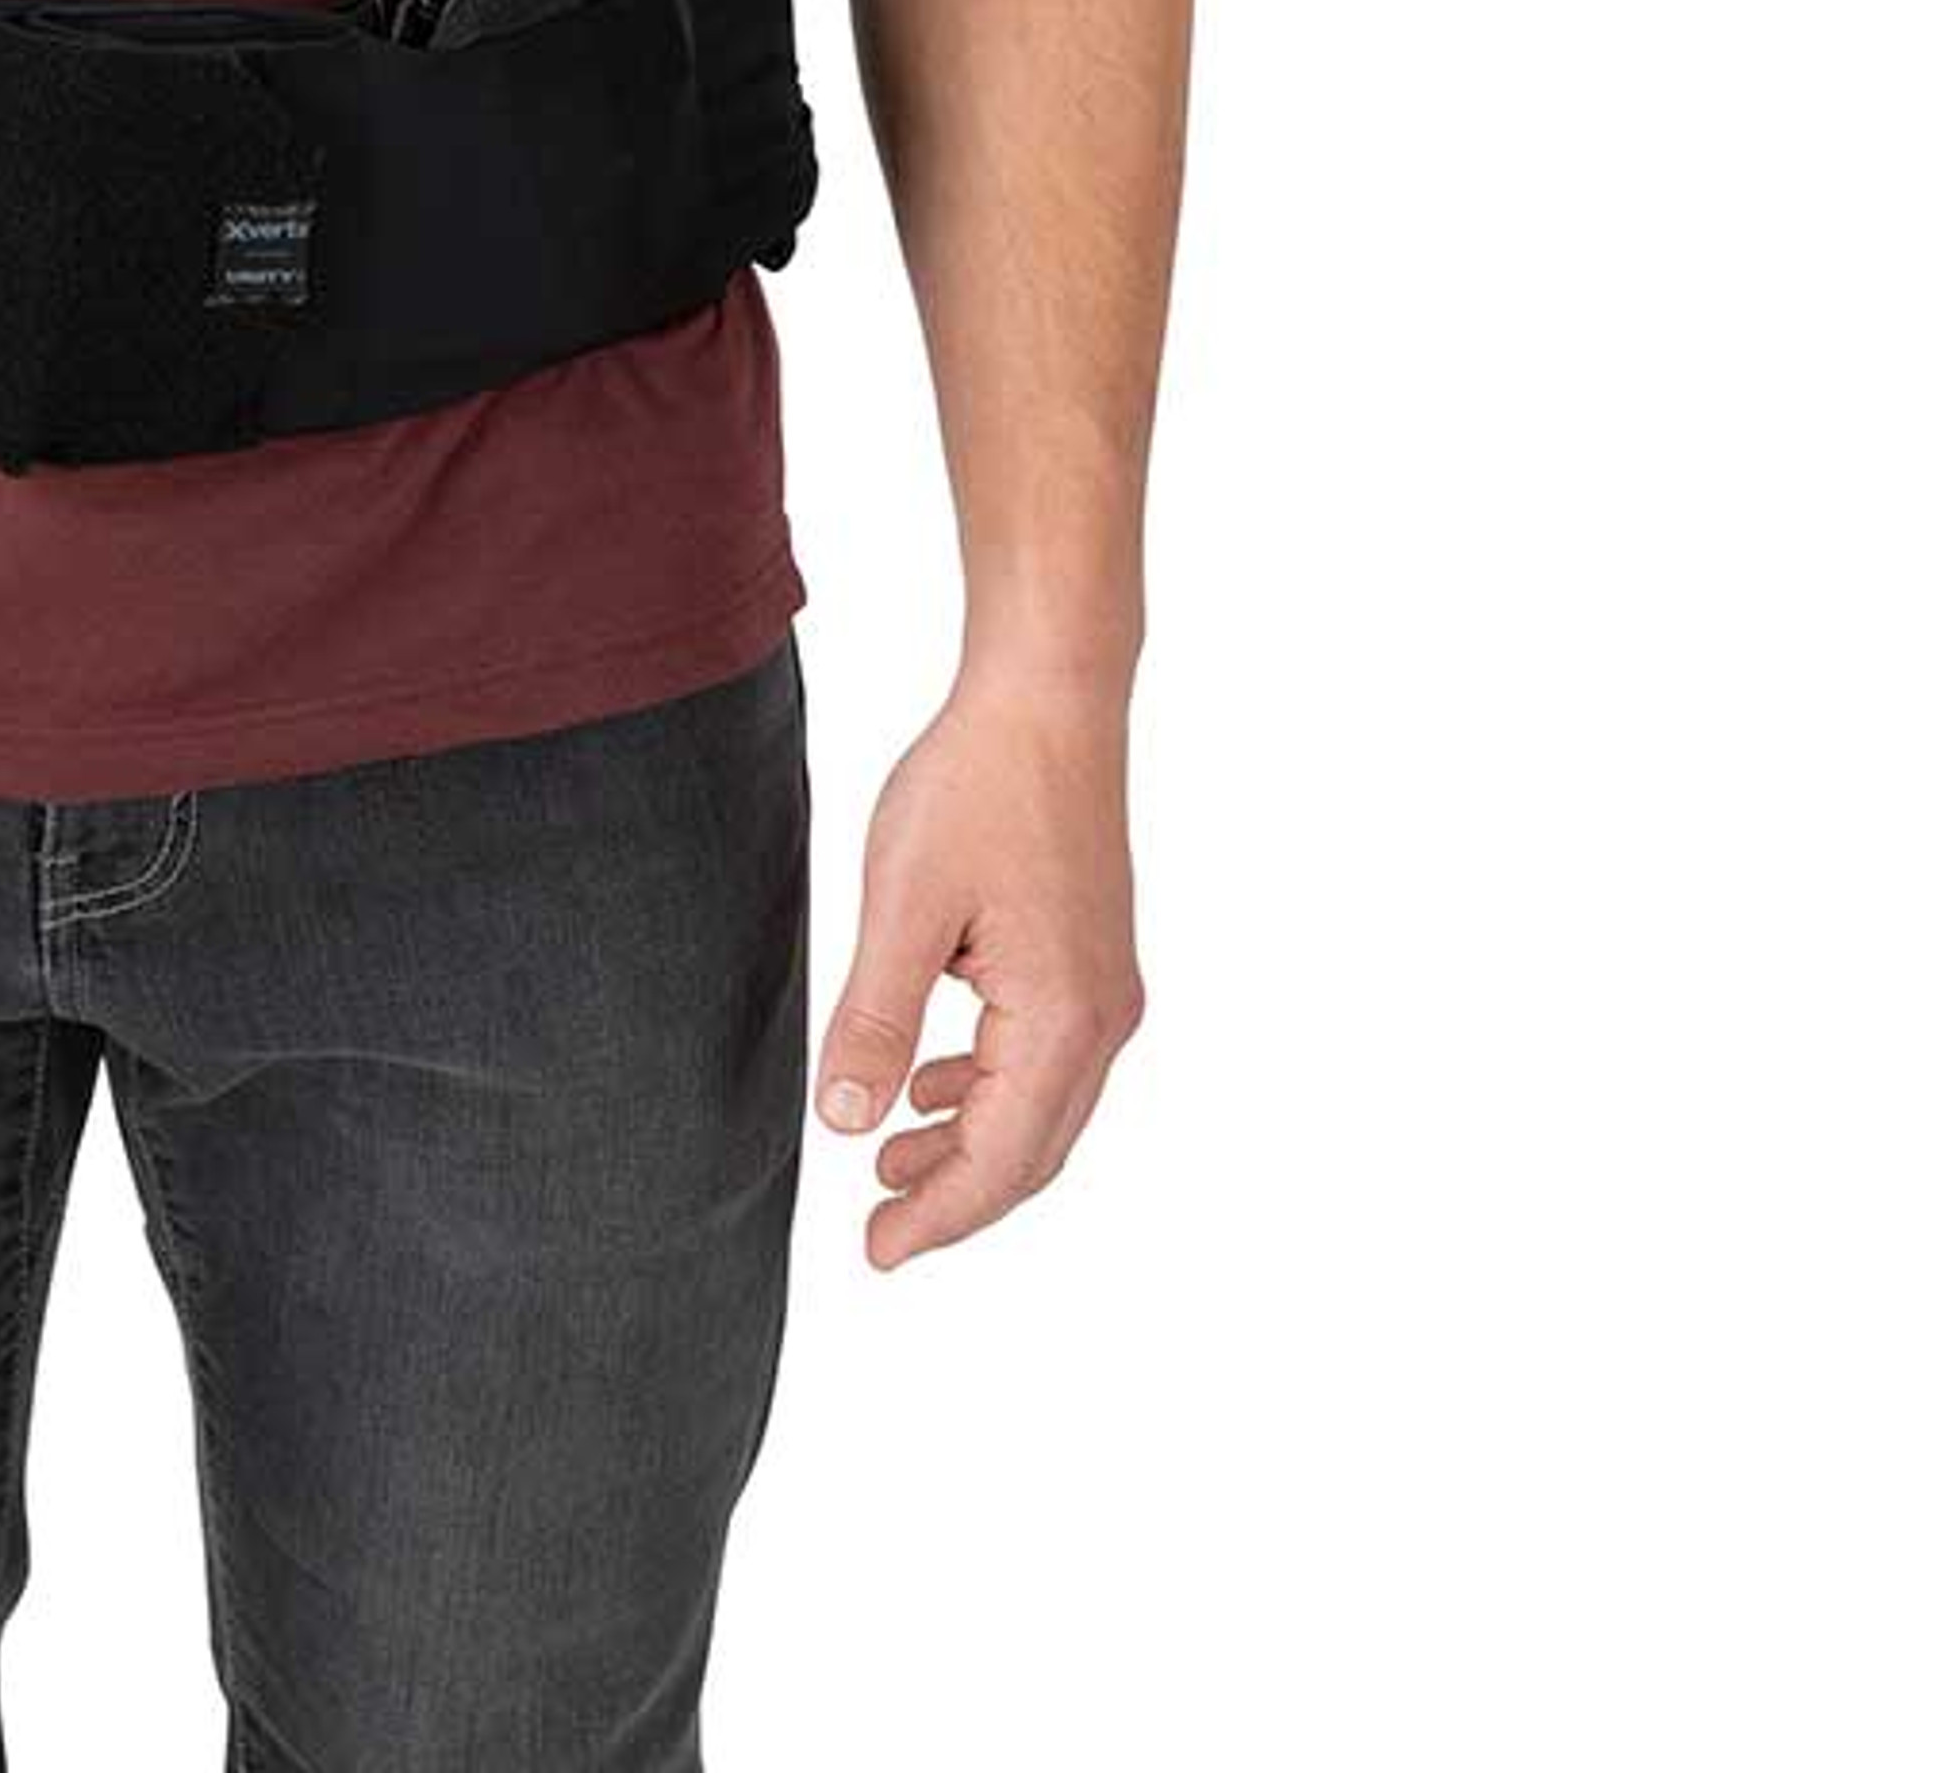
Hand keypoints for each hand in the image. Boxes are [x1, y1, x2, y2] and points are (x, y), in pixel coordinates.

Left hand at [814, 665, 1143, 1267]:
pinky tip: (934, 1084)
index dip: (938, 1215)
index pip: (1001, 1160)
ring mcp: (1106, 989)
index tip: (876, 1254)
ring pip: (1039, 1107)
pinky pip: (1043, 1056)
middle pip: (1031, 1150)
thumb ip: (877, 1020)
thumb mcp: (904, 905)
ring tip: (889, 1163)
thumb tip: (846, 1121)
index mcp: (1064, 1020)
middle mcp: (1103, 1019)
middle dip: (955, 1198)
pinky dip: (988, 1089)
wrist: (1049, 698)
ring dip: (969, 1145)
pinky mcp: (1090, 956)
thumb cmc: (977, 787)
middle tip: (879, 1235)